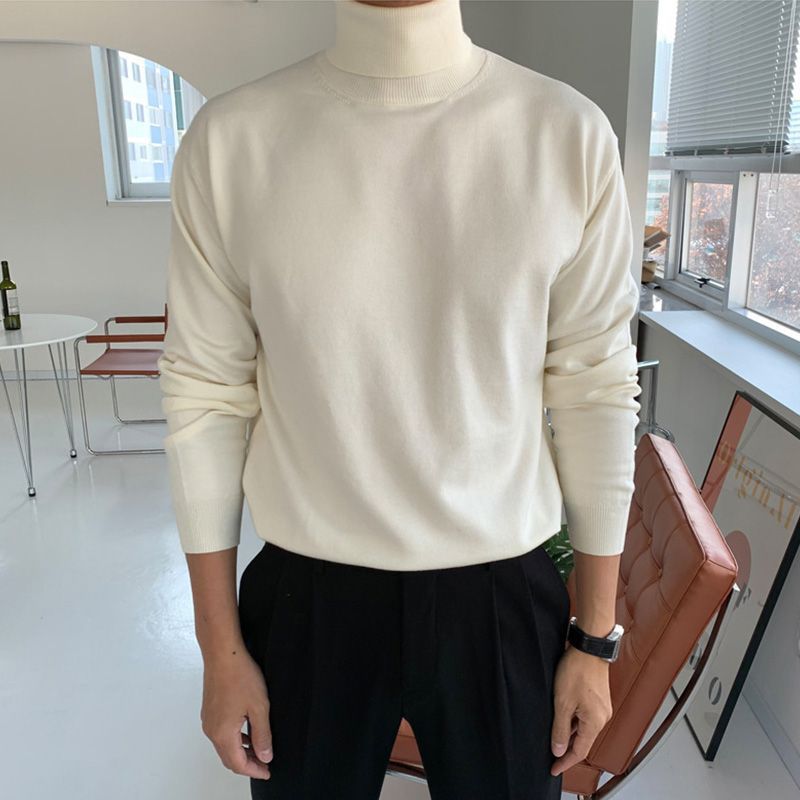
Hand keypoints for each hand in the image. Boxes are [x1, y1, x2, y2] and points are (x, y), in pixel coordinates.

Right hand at [200, 649, 273, 779]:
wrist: (223, 654)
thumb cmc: (239, 676)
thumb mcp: (259, 707)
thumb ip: (262, 735)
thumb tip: (265, 756)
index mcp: (222, 734)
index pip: (238, 764)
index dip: (254, 770)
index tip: (268, 771)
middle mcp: (211, 731)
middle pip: (228, 758)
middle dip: (247, 764)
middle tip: (265, 764)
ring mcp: (208, 720)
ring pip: (224, 746)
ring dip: (240, 752)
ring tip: (259, 750)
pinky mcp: (209, 710)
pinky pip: (221, 733)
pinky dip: (234, 739)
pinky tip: (247, 733)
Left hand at [549, 645, 612, 776]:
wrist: (588, 647)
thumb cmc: (576, 671)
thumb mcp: (562, 702)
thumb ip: (560, 728)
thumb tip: (558, 749)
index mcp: (595, 722)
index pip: (579, 751)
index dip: (565, 762)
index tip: (553, 769)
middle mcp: (602, 718)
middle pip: (583, 741)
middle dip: (567, 750)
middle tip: (551, 756)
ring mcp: (601, 708)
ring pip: (583, 729)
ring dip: (570, 735)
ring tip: (554, 739)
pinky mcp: (598, 699)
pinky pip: (585, 717)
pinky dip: (574, 722)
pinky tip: (563, 720)